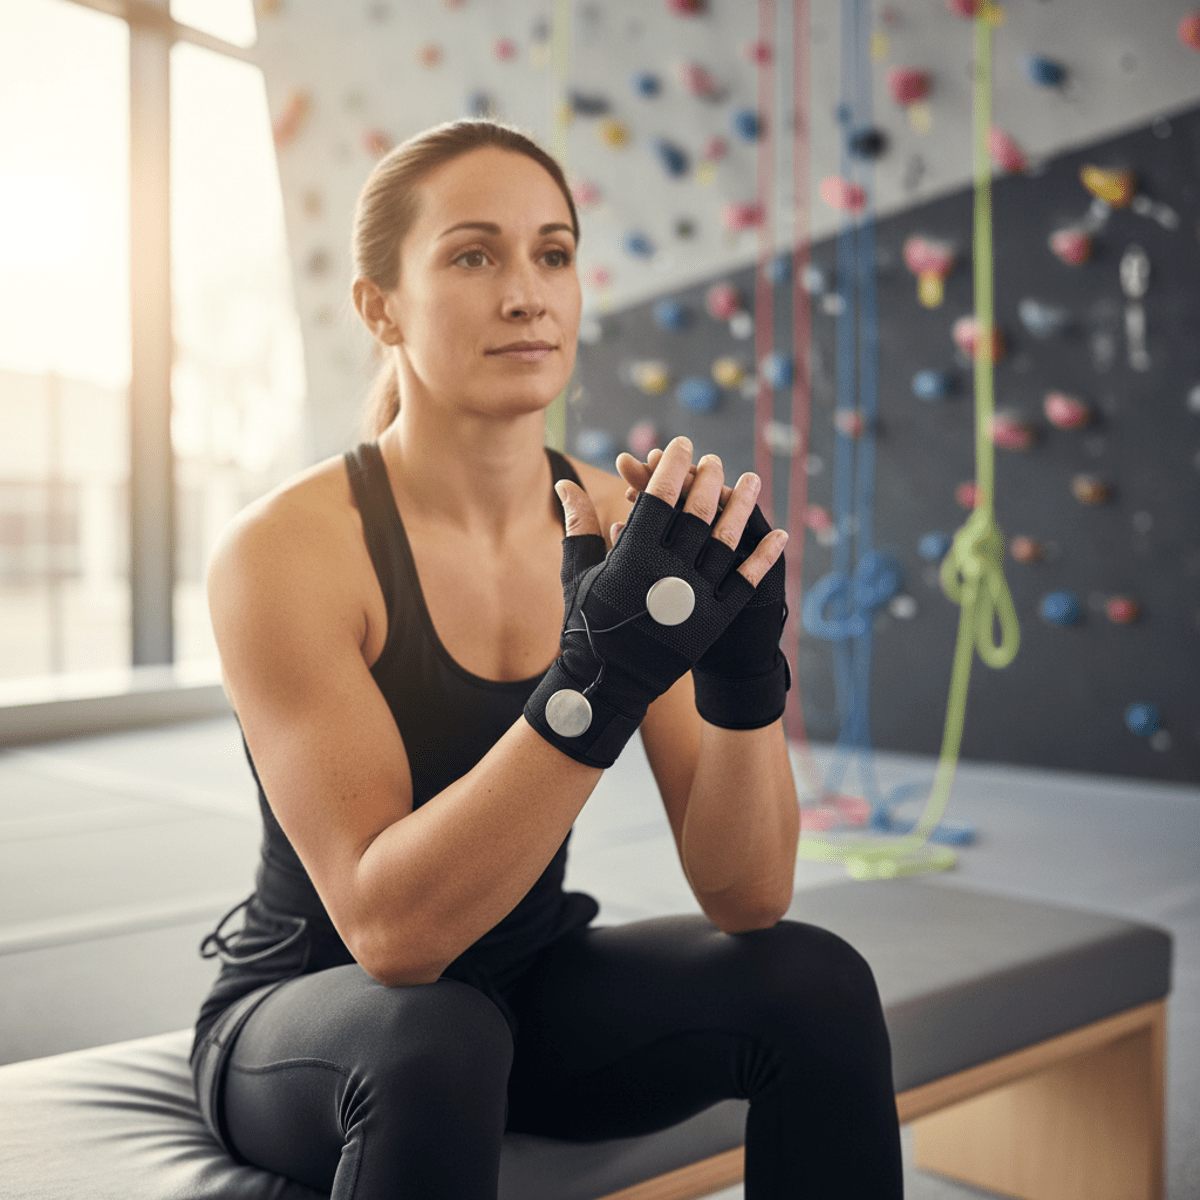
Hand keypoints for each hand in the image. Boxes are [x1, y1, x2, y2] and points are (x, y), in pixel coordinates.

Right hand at [524, 438, 785, 765]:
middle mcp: (667, 571)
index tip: (680, 445)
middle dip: (707, 480)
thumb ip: (578, 525)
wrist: (605, 683)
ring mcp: (695, 596)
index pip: (659, 497)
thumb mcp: (577, 573)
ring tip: (752, 481)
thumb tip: (563, 484)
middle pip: (696, 512)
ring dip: (742, 507)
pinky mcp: (713, 620)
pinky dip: (764, 557)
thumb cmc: (586, 625)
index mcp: (632, 555)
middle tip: (715, 461)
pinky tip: (779, 535)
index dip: (671, 466)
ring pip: (726, 540)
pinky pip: (745, 582)